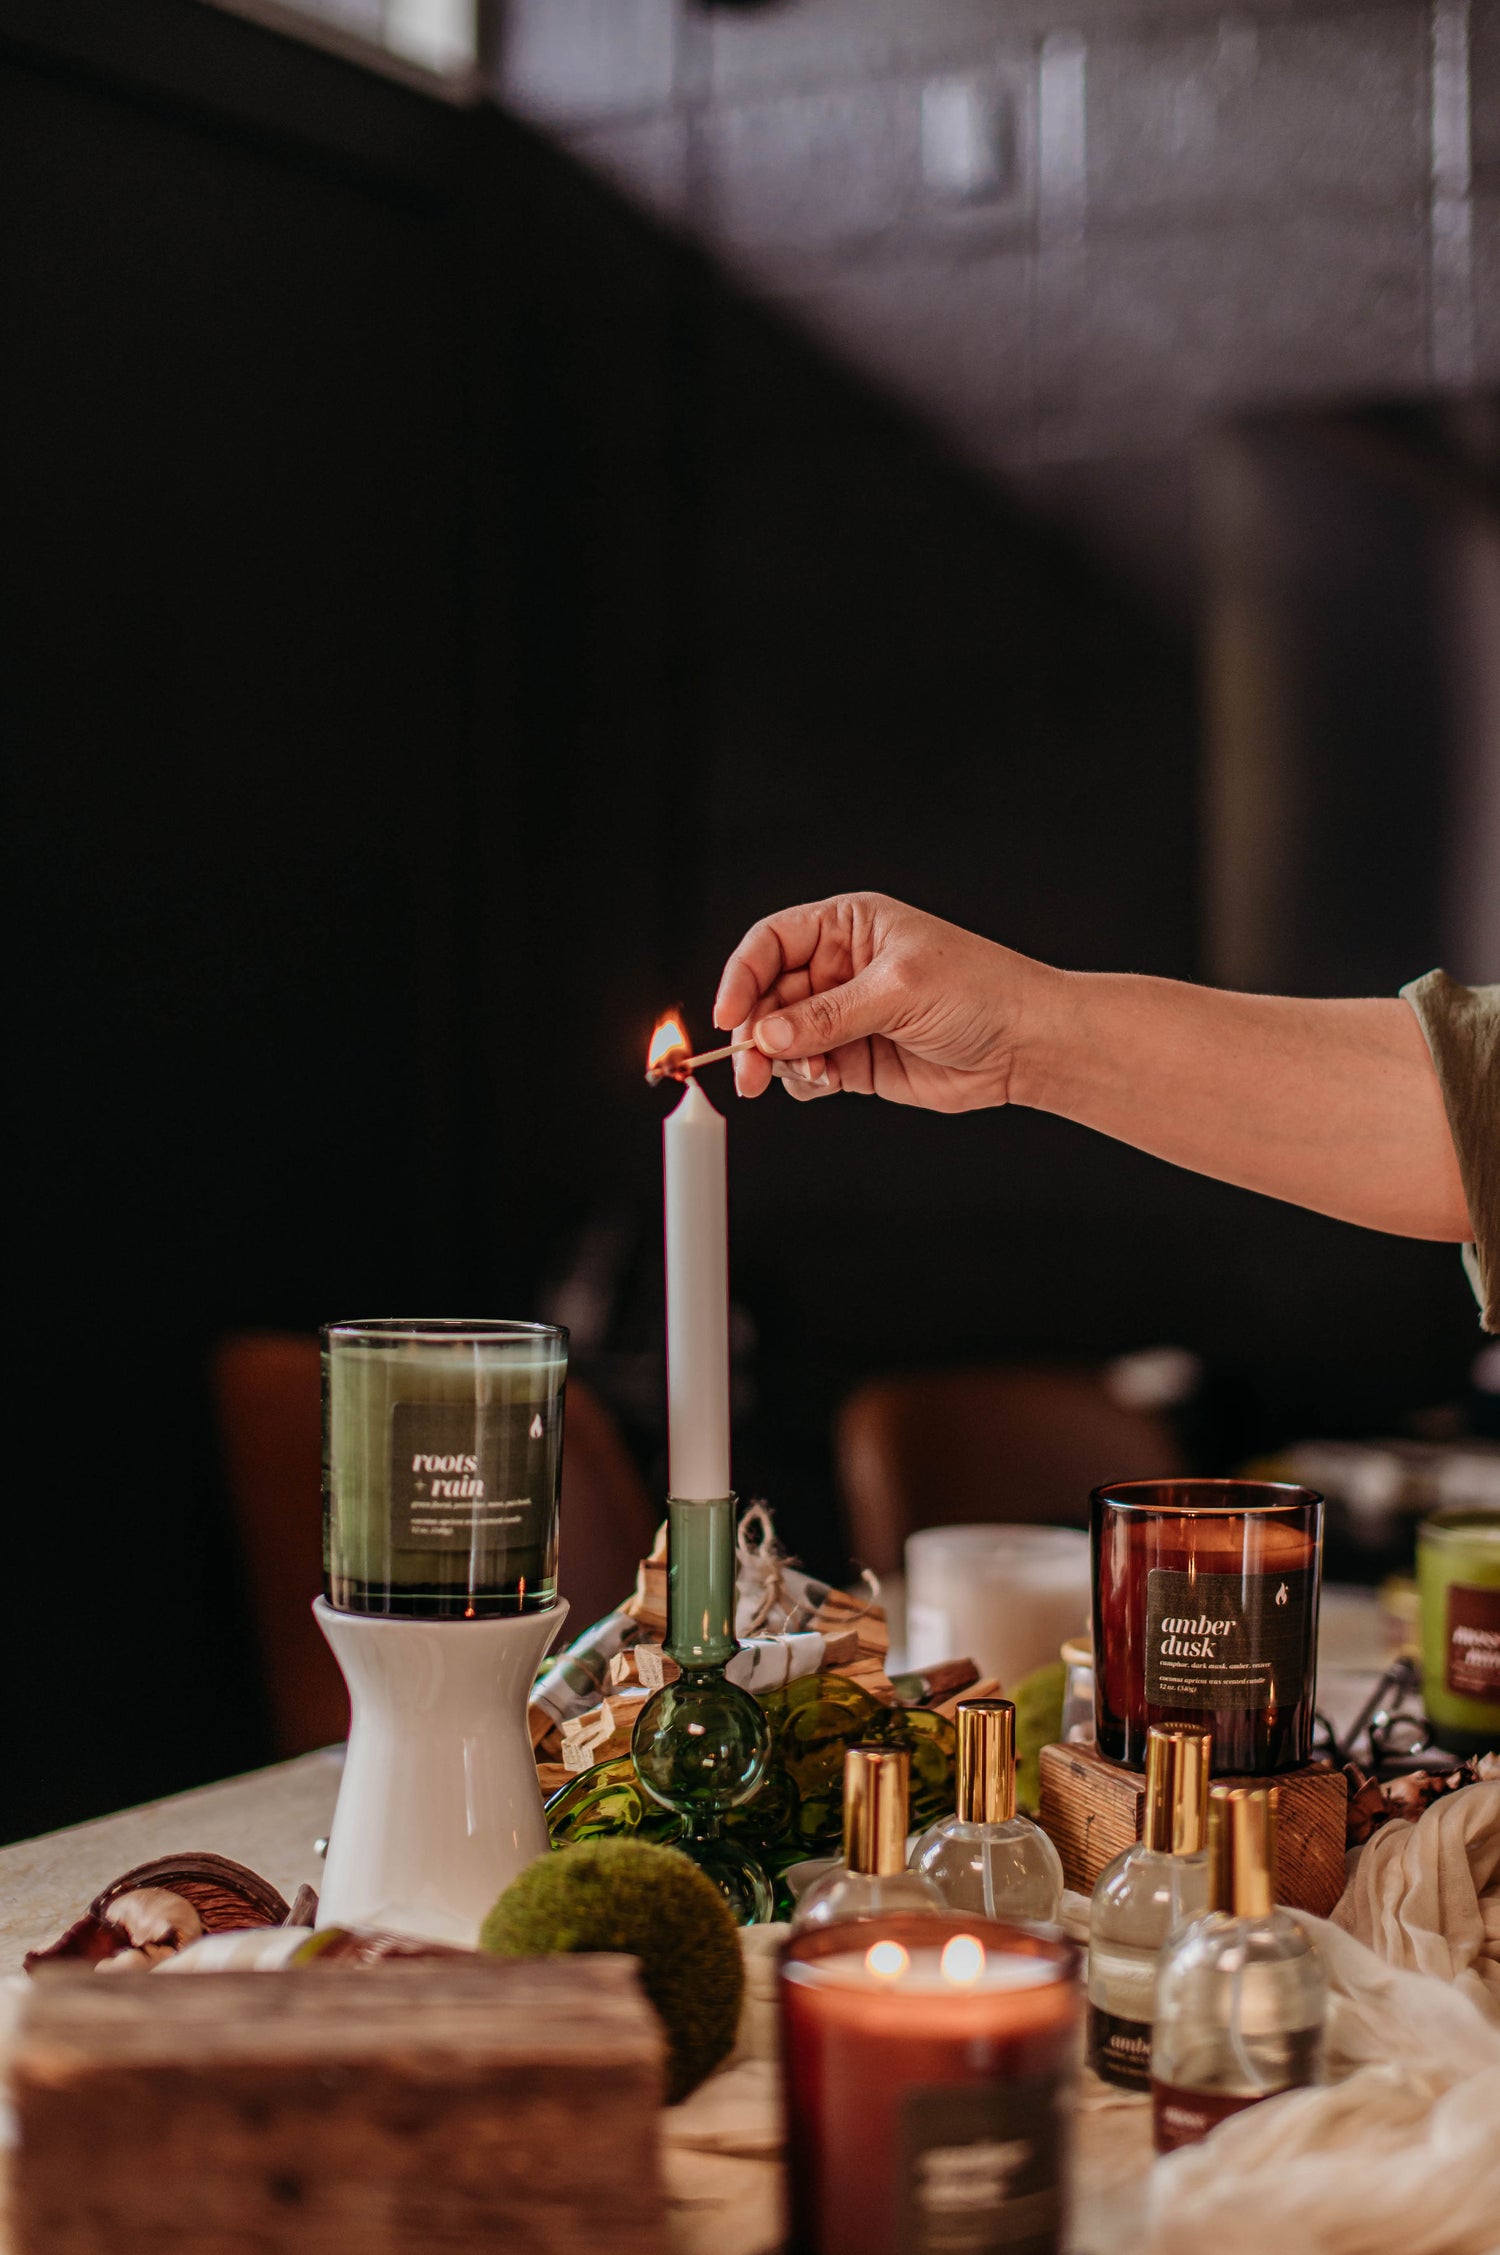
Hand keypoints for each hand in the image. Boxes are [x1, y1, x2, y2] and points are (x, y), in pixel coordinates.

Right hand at [712, 892, 1047, 1109]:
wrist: (1028, 1044)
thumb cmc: (980, 992)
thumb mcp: (898, 992)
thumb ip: (826, 1016)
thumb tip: (767, 1035)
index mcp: (847, 926)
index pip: (770, 944)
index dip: (742, 978)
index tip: (728, 1018)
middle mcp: (840, 968)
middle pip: (767, 997)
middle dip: (756, 1033)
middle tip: (752, 1070)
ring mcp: (845, 1015)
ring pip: (780, 1039)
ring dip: (782, 1062)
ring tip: (816, 1075)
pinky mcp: (855, 1058)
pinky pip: (806, 1071)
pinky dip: (806, 1082)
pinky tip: (830, 1083)